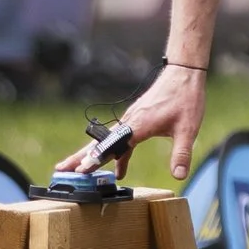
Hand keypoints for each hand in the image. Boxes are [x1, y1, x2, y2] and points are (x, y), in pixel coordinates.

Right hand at [55, 62, 206, 179]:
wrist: (183, 73)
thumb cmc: (186, 99)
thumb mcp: (188, 128)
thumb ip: (182, 153)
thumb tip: (179, 176)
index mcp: (138, 125)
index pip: (112, 146)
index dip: (96, 159)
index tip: (80, 170)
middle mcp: (129, 122)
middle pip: (100, 143)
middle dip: (80, 157)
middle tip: (60, 170)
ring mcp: (130, 120)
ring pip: (106, 141)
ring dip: (91, 155)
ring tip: (76, 170)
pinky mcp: (135, 120)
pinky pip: (119, 139)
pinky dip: (114, 153)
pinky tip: (118, 169)